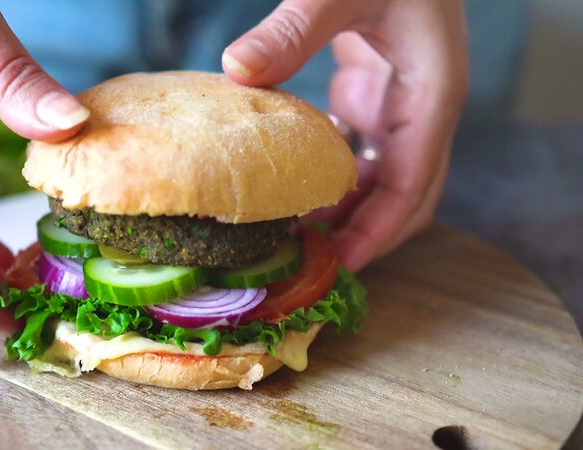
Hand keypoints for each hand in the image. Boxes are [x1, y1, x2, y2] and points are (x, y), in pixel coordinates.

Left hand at [222, 0, 468, 270]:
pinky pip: (361, 155)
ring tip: (297, 236)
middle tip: (311, 265)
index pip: (412, 185)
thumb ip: (296, 28)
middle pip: (405, 197)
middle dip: (365, 236)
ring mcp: (401, 105)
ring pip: (383, 181)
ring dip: (347, 212)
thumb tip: (237, 70)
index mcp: (430, 96)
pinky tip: (297, 190)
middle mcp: (422, 110)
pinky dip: (335, 180)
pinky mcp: (375, 96)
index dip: (378, 231)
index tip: (340, 264)